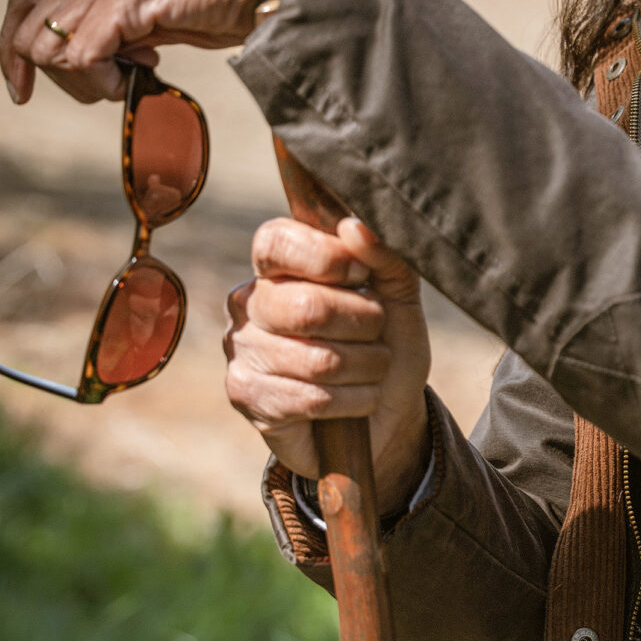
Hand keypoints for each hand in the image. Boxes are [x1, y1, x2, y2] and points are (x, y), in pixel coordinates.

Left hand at [0, 0, 329, 104]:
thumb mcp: (165, 7)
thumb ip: (127, 24)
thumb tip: (106, 64)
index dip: (12, 48)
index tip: (23, 92)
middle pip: (25, 29)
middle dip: (57, 76)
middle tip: (111, 86)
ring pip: (45, 47)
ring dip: (84, 81)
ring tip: (134, 75)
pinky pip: (79, 56)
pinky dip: (103, 81)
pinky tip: (145, 72)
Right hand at [224, 216, 432, 515]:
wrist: (385, 414)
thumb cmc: (385, 344)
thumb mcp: (399, 296)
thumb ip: (384, 255)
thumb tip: (353, 226)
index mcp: (277, 265)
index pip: (277, 241)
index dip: (327, 258)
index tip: (363, 276)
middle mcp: (249, 301)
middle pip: (306, 307)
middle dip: (364, 324)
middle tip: (376, 333)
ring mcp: (241, 349)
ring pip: (318, 360)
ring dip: (366, 368)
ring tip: (371, 369)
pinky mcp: (244, 395)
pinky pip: (312, 399)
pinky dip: (353, 402)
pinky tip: (356, 400)